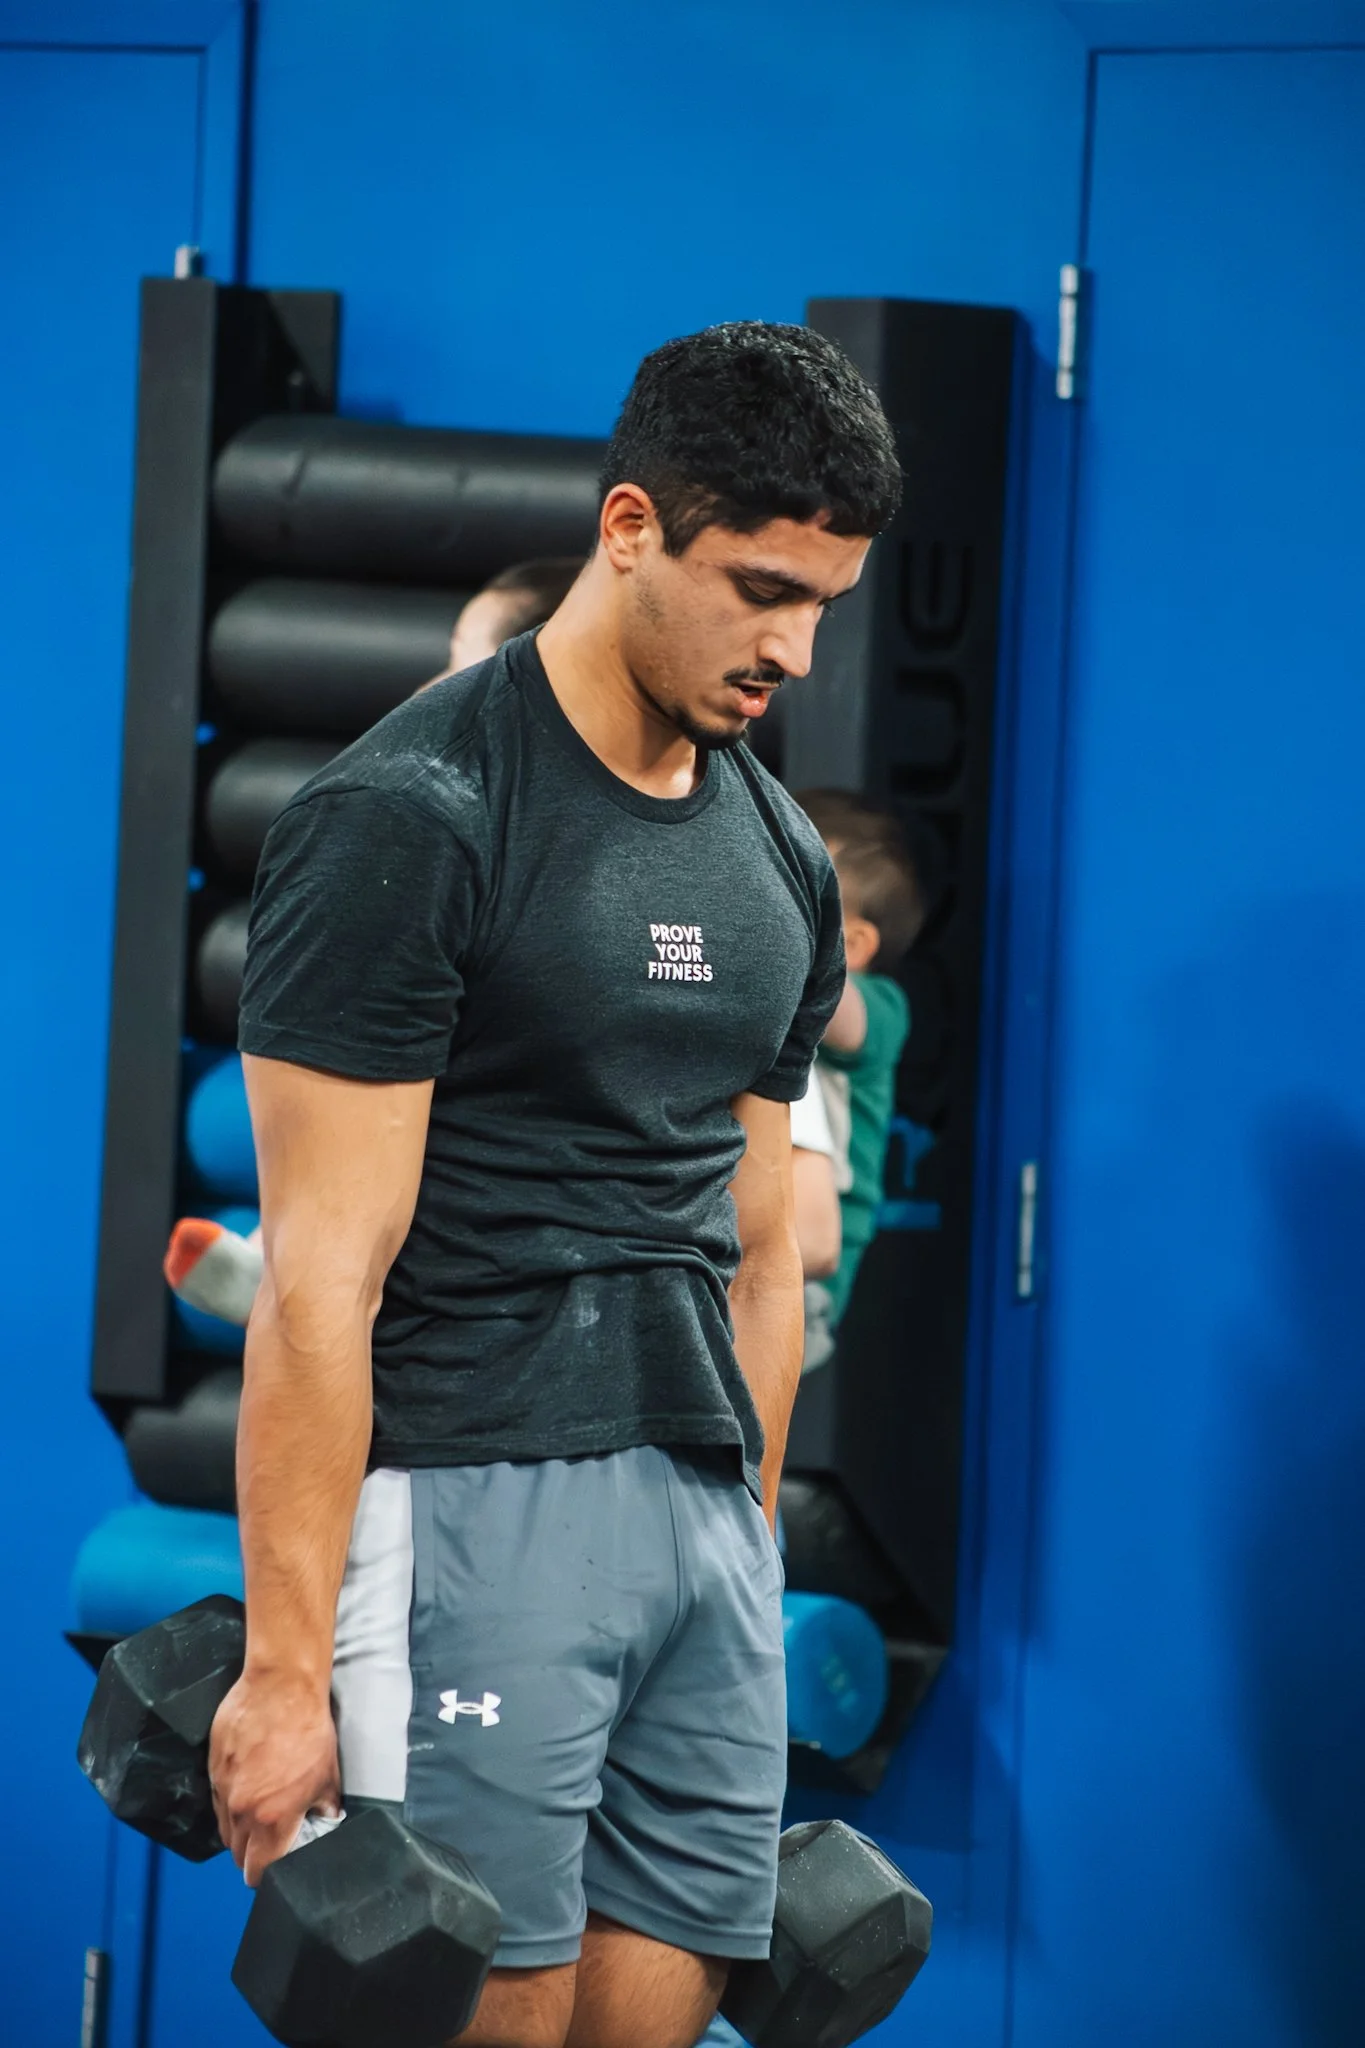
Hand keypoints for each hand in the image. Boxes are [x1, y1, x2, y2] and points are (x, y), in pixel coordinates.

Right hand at [209, 1670, 339, 1887]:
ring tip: (258, 1814)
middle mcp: (241, 1810)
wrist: (282, 1686)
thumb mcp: (327, 1774)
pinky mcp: (212, 1767)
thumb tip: (326, 1820)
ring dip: (239, 1830)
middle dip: (252, 1854)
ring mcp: (222, 1788)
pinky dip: (228, 1803)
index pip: (257, 1871)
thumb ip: (324, 1807)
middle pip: (238, 1854)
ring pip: (225, 1829)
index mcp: (271, 1819)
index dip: (265, 1877)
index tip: (273, 1872)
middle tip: (268, 1842)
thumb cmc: (308, 1728)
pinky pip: (216, 1800)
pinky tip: (246, 1787)